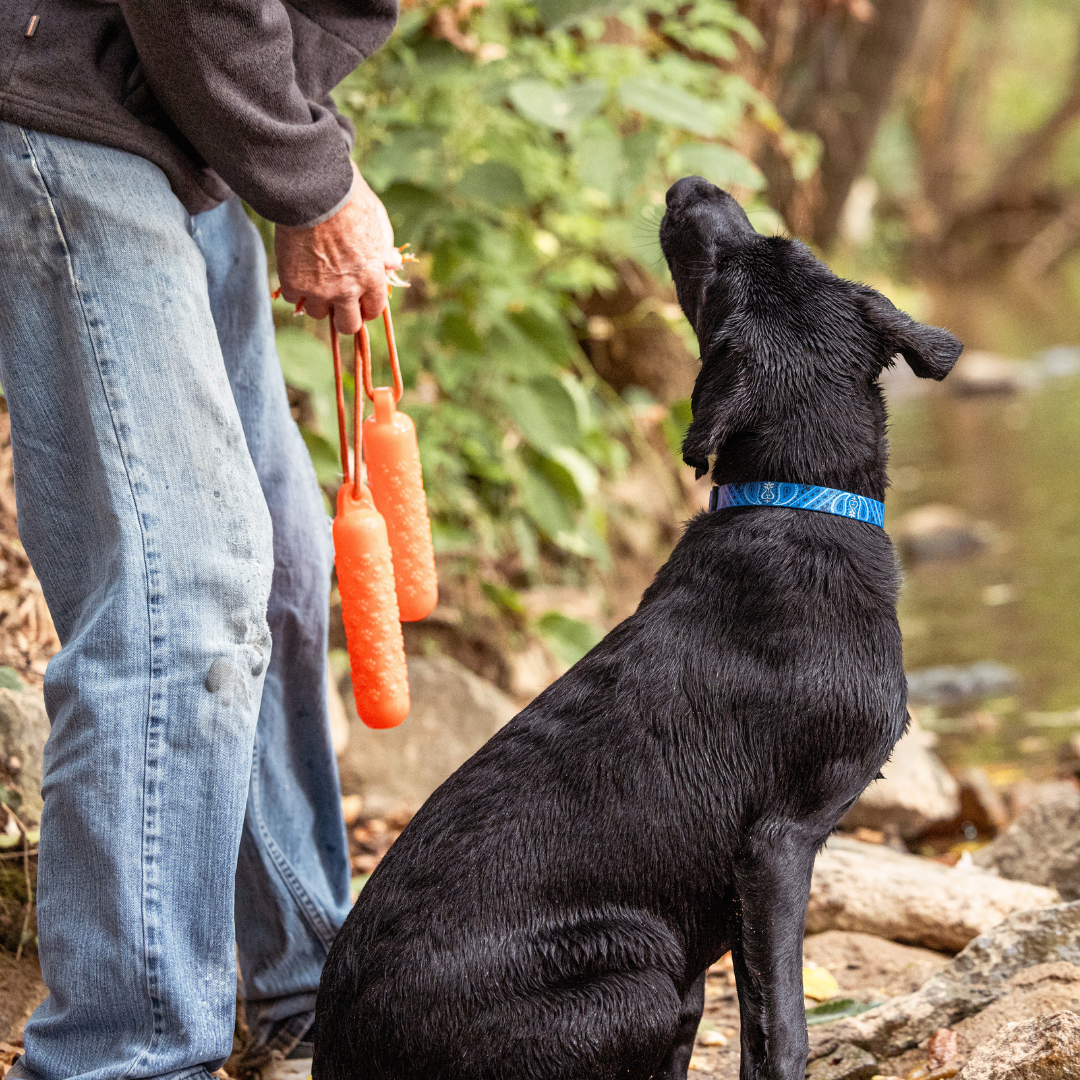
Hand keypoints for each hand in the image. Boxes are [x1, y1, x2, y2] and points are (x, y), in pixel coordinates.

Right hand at [275, 162, 402, 332]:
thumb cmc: (350, 199)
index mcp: (372, 277)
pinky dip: (295, 288)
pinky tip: (297, 272)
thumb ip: (385, 246)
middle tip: (338, 304)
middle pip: (348, 325)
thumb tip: (392, 263)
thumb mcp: (378, 220)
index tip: (360, 301)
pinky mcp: (294, 283)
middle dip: (345, 316)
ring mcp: (319, 290)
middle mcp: (348, 290)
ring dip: (318, 301)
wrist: (313, 191)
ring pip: (319, 314)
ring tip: (315, 280)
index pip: (373, 311)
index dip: (366, 307)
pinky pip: (294, 299)